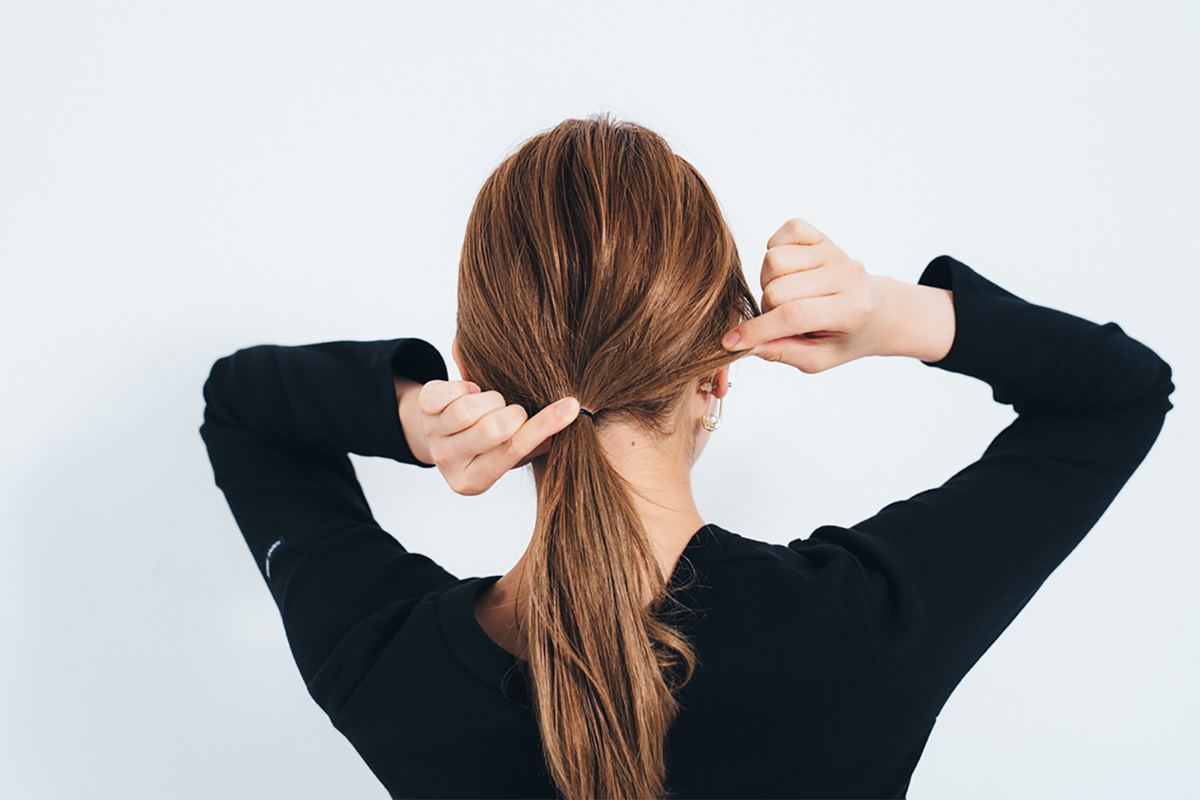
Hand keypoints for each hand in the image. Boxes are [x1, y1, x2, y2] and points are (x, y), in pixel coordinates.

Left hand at [398, 378, 579, 495]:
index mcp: (473, 482)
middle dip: (513, 413)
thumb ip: (533, 445)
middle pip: (492, 428)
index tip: (570, 406)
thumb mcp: (507, 455)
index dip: (544, 426)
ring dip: (490, 398)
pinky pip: (447, 392)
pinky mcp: (423, 410)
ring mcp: (433, 435)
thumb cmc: (482, 444)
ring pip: (469, 409)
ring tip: (491, 403)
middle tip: (512, 413)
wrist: (439, 433)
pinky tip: (470, 393)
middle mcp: (449, 463)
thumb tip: (566, 420)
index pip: (514, 451)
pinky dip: (464, 386)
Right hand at [721, 218, 891, 372]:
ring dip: (770, 282)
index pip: (792, 316)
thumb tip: (746, 345)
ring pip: (773, 260)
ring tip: (788, 296)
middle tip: (782, 319)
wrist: (878, 310)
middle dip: (767, 309)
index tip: (730, 342)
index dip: (756, 330)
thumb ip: (784, 352)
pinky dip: (776, 252)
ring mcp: (835, 252)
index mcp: (850, 309)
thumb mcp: (820, 359)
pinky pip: (783, 233)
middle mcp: (846, 275)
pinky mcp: (823, 236)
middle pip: (776, 288)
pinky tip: (789, 273)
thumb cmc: (846, 337)